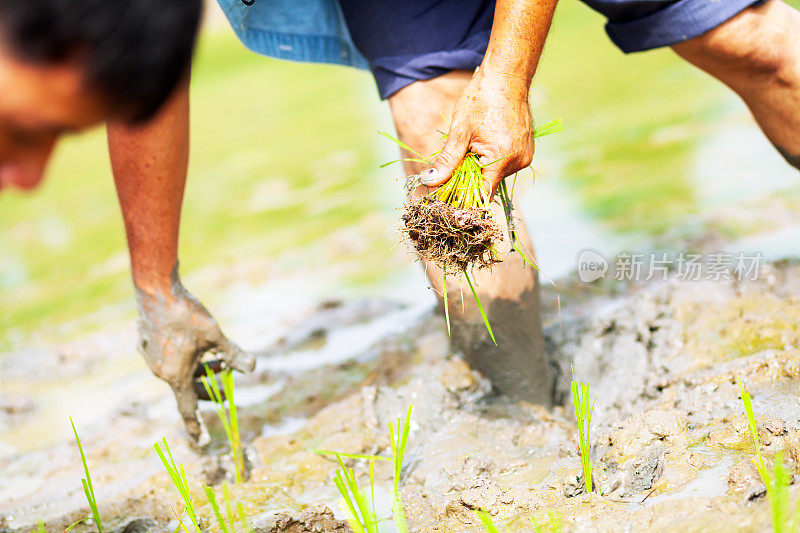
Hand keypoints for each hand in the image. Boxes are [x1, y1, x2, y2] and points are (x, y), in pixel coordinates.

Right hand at [135, 271, 254, 445]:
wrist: (156, 289)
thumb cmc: (186, 314)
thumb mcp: (216, 335)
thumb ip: (233, 353)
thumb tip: (253, 367)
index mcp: (176, 376)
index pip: (187, 409)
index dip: (196, 426)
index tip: (202, 441)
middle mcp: (161, 371)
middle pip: (188, 389)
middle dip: (209, 392)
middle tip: (227, 394)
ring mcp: (152, 358)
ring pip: (180, 372)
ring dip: (200, 372)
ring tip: (221, 362)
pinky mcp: (149, 344)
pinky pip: (171, 359)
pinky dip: (188, 359)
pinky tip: (198, 344)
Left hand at [421, 68, 533, 197]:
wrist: (506, 78)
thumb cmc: (481, 100)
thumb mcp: (459, 131)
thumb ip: (447, 160)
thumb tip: (430, 181)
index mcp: (502, 158)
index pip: (481, 194)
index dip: (463, 197)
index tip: (448, 194)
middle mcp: (518, 161)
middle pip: (488, 185)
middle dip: (470, 179)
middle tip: (458, 159)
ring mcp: (525, 157)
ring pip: (496, 175)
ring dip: (481, 168)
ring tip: (475, 145)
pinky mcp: (526, 151)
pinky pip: (505, 165)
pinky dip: (492, 160)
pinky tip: (486, 142)